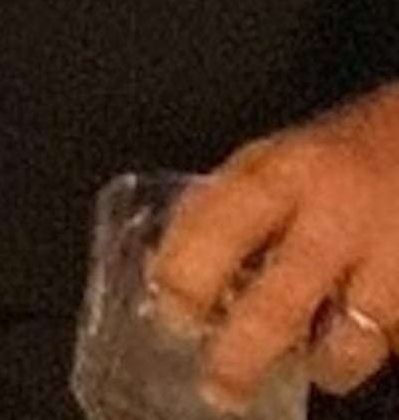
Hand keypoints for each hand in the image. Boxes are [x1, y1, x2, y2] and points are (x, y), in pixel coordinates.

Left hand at [154, 81, 398, 405]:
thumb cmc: (339, 154)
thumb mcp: (272, 158)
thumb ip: (225, 206)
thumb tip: (166, 265)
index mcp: (282, 176)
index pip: (217, 230)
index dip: (186, 279)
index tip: (170, 314)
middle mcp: (336, 219)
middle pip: (280, 304)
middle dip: (242, 355)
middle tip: (220, 387)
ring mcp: (392, 256)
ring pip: (356, 338)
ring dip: (329, 363)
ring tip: (316, 368)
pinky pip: (398, 334)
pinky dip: (379, 346)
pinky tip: (362, 342)